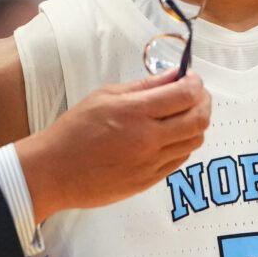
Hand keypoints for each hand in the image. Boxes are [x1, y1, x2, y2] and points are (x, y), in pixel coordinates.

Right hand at [14, 70, 209, 220]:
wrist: (53, 172)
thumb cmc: (73, 130)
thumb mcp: (104, 96)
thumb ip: (144, 87)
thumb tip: (173, 75)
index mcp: (135, 112)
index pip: (185, 94)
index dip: (195, 83)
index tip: (191, 78)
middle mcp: (148, 139)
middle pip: (199, 120)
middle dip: (204, 102)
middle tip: (196, 95)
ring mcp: (151, 163)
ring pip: (194, 142)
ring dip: (196, 124)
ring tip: (184, 115)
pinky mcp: (149, 181)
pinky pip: (180, 160)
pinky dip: (183, 144)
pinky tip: (171, 136)